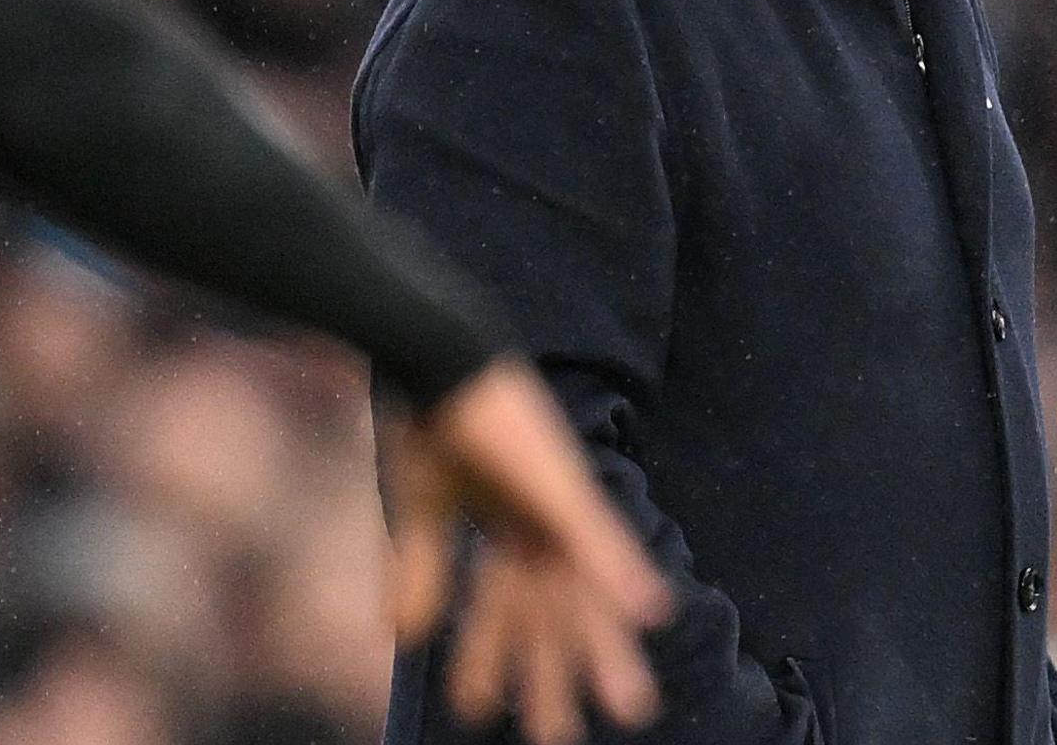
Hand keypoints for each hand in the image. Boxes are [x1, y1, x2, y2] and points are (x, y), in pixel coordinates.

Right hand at [386, 359, 674, 743]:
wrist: (436, 350)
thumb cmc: (432, 416)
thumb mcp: (424, 507)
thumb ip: (422, 569)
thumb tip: (404, 636)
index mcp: (513, 527)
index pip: (510, 609)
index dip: (496, 662)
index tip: (479, 715)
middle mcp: (546, 522)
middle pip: (557, 615)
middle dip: (557, 678)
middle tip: (563, 740)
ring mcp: (560, 504)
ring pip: (587, 593)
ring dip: (605, 651)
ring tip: (632, 710)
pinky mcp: (563, 485)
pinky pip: (596, 539)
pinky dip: (622, 576)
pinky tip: (653, 614)